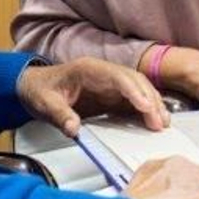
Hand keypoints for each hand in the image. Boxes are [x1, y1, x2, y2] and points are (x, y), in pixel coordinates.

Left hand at [16, 58, 167, 137]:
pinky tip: (155, 121)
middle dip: (149, 100)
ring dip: (153, 104)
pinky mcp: (112, 94)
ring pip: (139, 88)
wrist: (35, 86)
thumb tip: (73, 129)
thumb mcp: (45, 103)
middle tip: (158, 122)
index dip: (133, 90)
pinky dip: (146, 109)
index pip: (118, 76)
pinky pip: (134, 99)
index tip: (145, 106)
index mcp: (88, 69)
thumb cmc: (40, 90)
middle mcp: (104, 73)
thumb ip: (60, 115)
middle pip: (134, 81)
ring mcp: (110, 83)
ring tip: (163, 123)